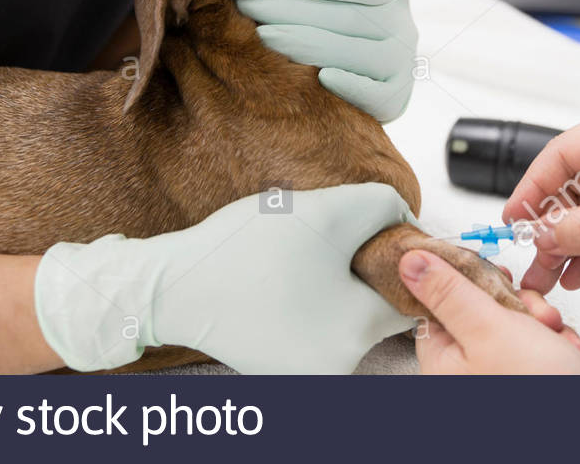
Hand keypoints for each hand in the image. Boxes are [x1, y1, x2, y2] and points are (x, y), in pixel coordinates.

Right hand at [34, 183, 414, 372]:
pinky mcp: (280, 366)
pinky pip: (313, 326)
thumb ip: (379, 208)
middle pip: (373, 306)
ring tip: (298, 255)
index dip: (395, 255)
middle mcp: (339, 365)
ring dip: (331, 282)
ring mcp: (308, 371)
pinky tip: (280, 277)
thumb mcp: (325, 211)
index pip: (405, 293)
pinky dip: (306, 300)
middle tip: (326, 237)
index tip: (372, 232)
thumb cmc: (245, 252)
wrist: (174, 286)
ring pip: (342, 313)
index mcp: (356, 333)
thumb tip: (405, 220)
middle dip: (357, 268)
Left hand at [236, 0, 417, 122]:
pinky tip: (321, 77)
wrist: (366, 84)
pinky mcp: (395, 98)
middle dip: (293, 10)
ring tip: (264, 36)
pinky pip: (374, 92)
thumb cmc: (336, 30)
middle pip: (348, 16)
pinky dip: (350, 84)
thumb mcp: (337, 1)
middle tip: (250, 6)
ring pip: (354, 51)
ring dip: (307, 43)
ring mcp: (401, 63)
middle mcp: (402, 25)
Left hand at [398, 249, 579, 372]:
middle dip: (518, 305)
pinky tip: (568, 354)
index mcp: (443, 363)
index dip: (469, 280)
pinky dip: (557, 346)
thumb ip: (448, 291)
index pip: (440, 303)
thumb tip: (411, 263)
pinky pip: (538, 347)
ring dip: (544, 325)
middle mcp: (468, 375)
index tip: (493, 273)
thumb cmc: (539, 388)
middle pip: (482, 311)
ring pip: (516, 326)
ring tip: (556, 338)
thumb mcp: (489, 327)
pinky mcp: (529, 380)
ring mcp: (499, 378)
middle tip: (533, 315)